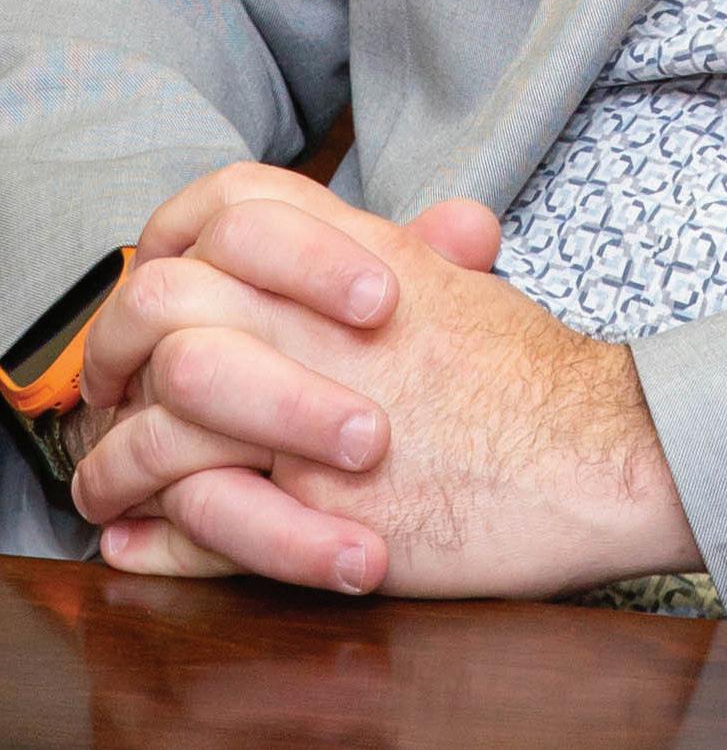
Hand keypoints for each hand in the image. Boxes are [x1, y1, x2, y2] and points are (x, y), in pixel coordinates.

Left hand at [69, 163, 699, 598]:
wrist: (594, 451)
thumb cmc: (539, 379)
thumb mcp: (466, 288)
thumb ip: (418, 255)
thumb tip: (432, 228)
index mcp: (359, 255)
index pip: (227, 203)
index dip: (171, 241)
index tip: (157, 290)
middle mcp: (324, 320)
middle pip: (167, 299)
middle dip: (114, 351)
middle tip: (109, 392)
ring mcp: (314, 411)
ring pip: (163, 413)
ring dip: (116, 460)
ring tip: (109, 491)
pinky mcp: (318, 505)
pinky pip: (198, 515)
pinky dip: (156, 539)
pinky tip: (143, 546)